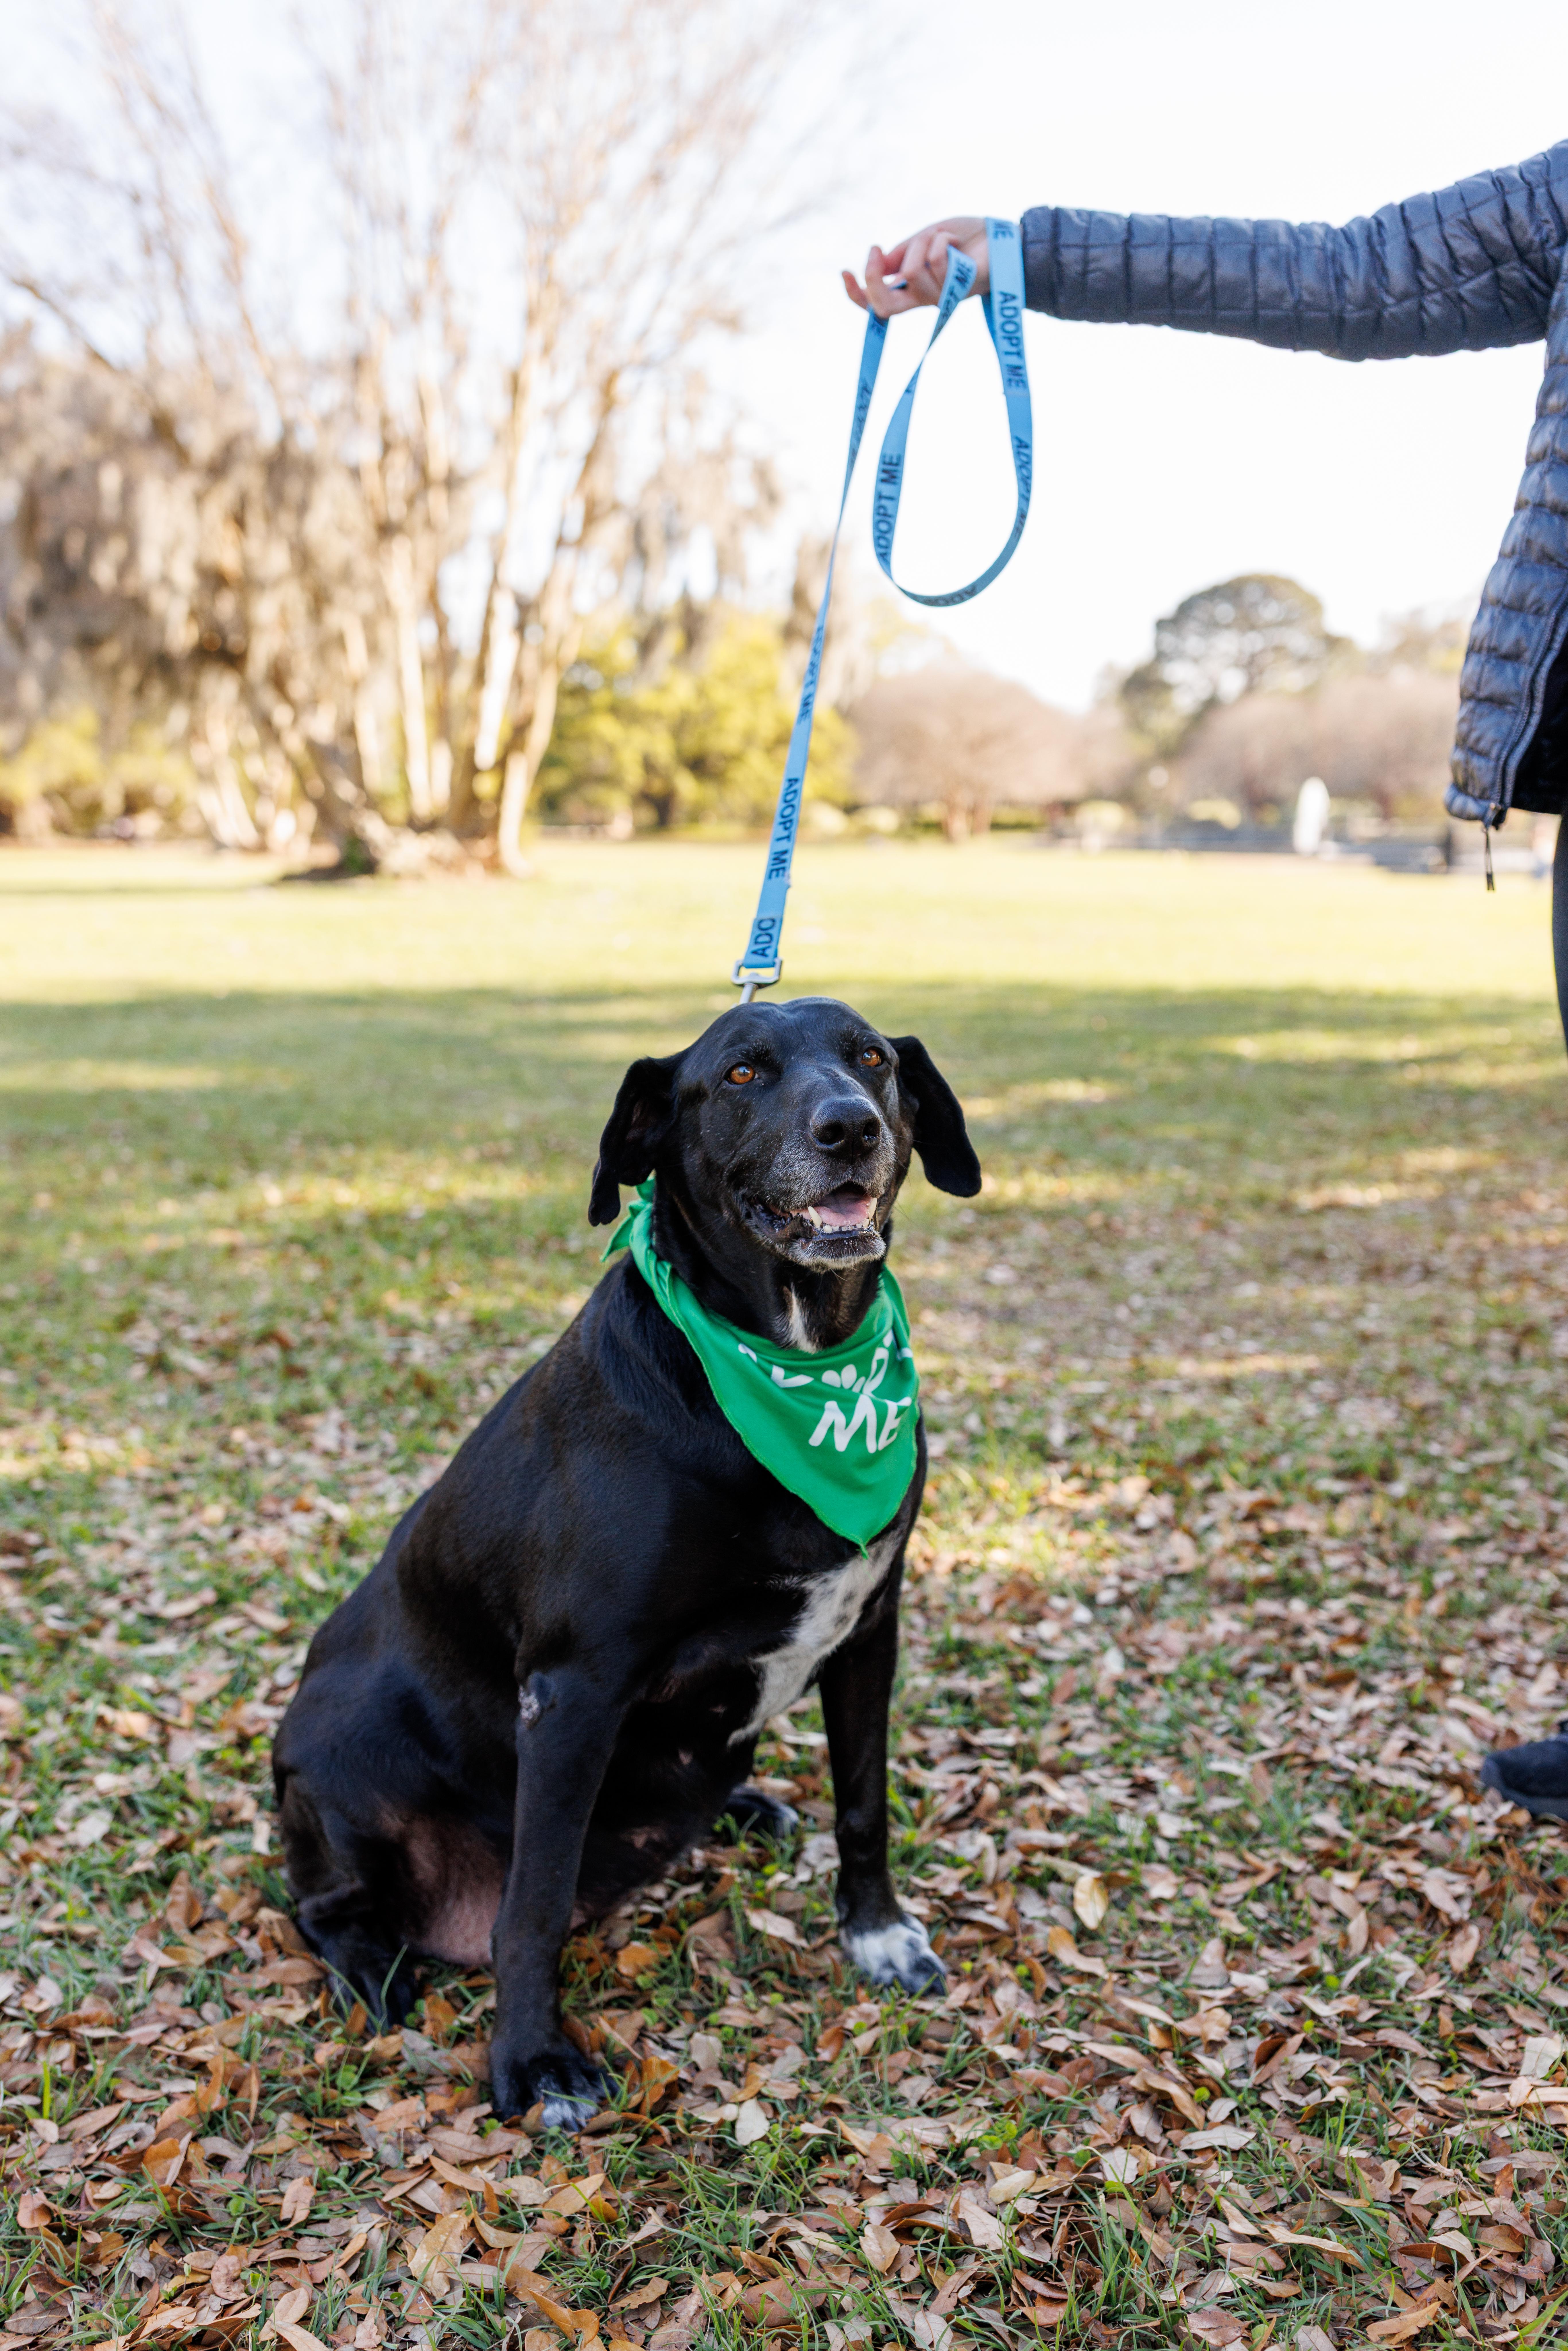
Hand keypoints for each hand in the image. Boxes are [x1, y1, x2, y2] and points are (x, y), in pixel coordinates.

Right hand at [842, 216, 988, 316]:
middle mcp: (923, 298)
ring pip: (911, 271)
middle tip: (876, 251)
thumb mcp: (924, 239)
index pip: (877, 304)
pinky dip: (942, 239)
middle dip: (872, 279)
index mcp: (912, 289)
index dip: (856, 294)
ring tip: (941, 237)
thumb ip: (902, 253)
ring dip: (922, 243)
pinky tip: (956, 241)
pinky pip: (936, 259)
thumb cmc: (963, 239)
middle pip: (884, 305)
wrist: (1000, 238)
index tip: (844, 271)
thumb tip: (879, 265)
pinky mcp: (958, 290)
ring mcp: (940, 297)